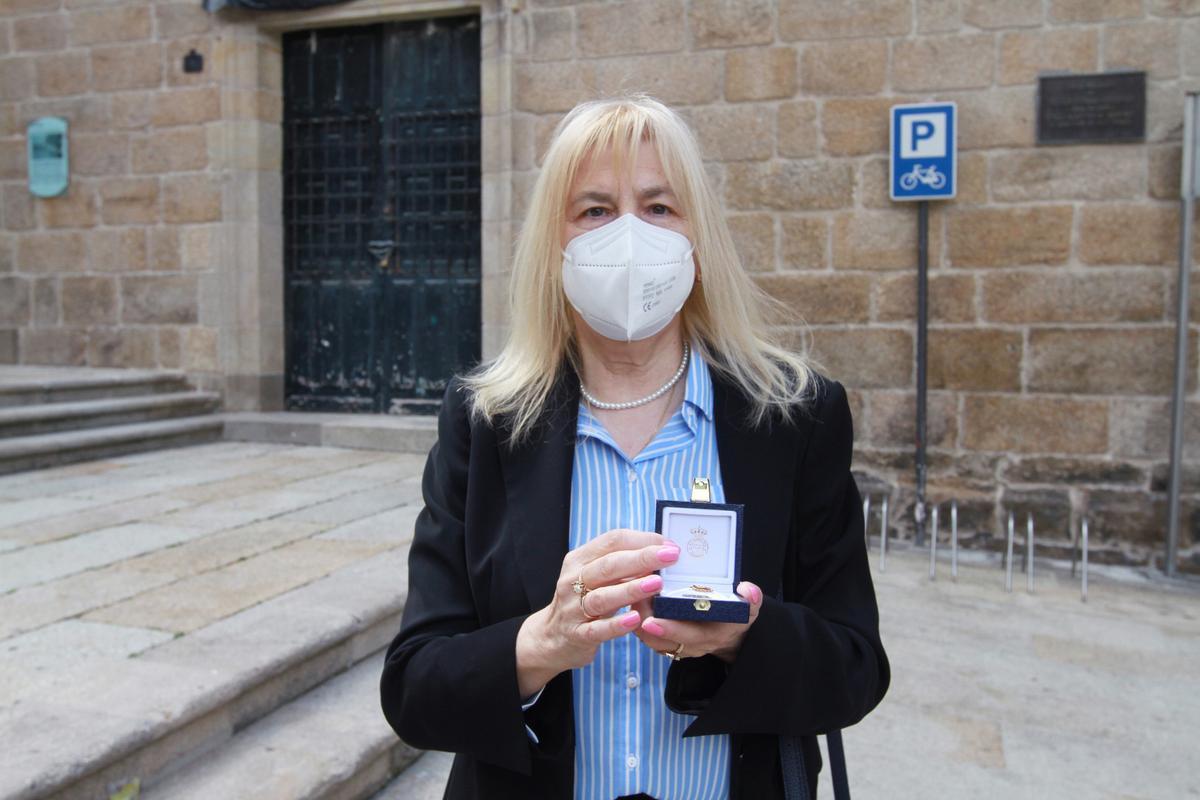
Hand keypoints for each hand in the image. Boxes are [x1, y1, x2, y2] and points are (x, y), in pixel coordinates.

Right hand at [515, 528, 681, 696]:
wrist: (551, 637)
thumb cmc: (582, 601)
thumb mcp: (595, 577)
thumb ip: (621, 564)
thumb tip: (661, 551)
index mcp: (579, 560)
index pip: (612, 541)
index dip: (642, 540)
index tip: (669, 545)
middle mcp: (572, 581)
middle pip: (608, 565)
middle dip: (642, 558)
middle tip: (671, 556)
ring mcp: (573, 609)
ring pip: (602, 596)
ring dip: (631, 589)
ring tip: (657, 583)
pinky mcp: (577, 635)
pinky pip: (598, 629)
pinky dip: (616, 625)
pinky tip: (636, 619)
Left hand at [632, 581, 763, 663]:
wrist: (728, 633)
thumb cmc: (735, 615)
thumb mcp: (749, 608)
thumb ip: (751, 599)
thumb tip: (747, 589)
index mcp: (711, 636)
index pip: (690, 636)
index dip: (670, 630)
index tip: (653, 621)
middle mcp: (691, 644)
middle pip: (663, 641)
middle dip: (644, 626)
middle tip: (631, 608)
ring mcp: (677, 644)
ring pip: (650, 640)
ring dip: (637, 622)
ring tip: (630, 598)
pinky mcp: (665, 640)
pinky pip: (646, 635)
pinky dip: (636, 620)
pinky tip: (632, 598)